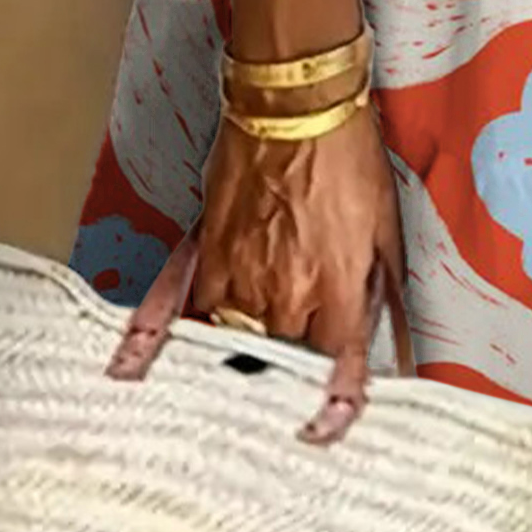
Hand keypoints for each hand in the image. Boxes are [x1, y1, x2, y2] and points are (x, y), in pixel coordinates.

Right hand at [104, 93, 413, 443]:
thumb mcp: (387, 227)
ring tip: (221, 394)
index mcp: (334, 287)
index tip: (325, 431)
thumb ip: (385, 294)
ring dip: (232, 361)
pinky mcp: (202, 248)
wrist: (298, 100)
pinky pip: (172, 303)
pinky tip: (130, 369)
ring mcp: (235, 272)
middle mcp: (282, 290)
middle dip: (283, 375)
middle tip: (278, 399)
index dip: (335, 404)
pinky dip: (150, 337)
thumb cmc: (348, 155)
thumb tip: (401, 345)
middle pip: (279, 357)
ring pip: (229, 339)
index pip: (336, 365)